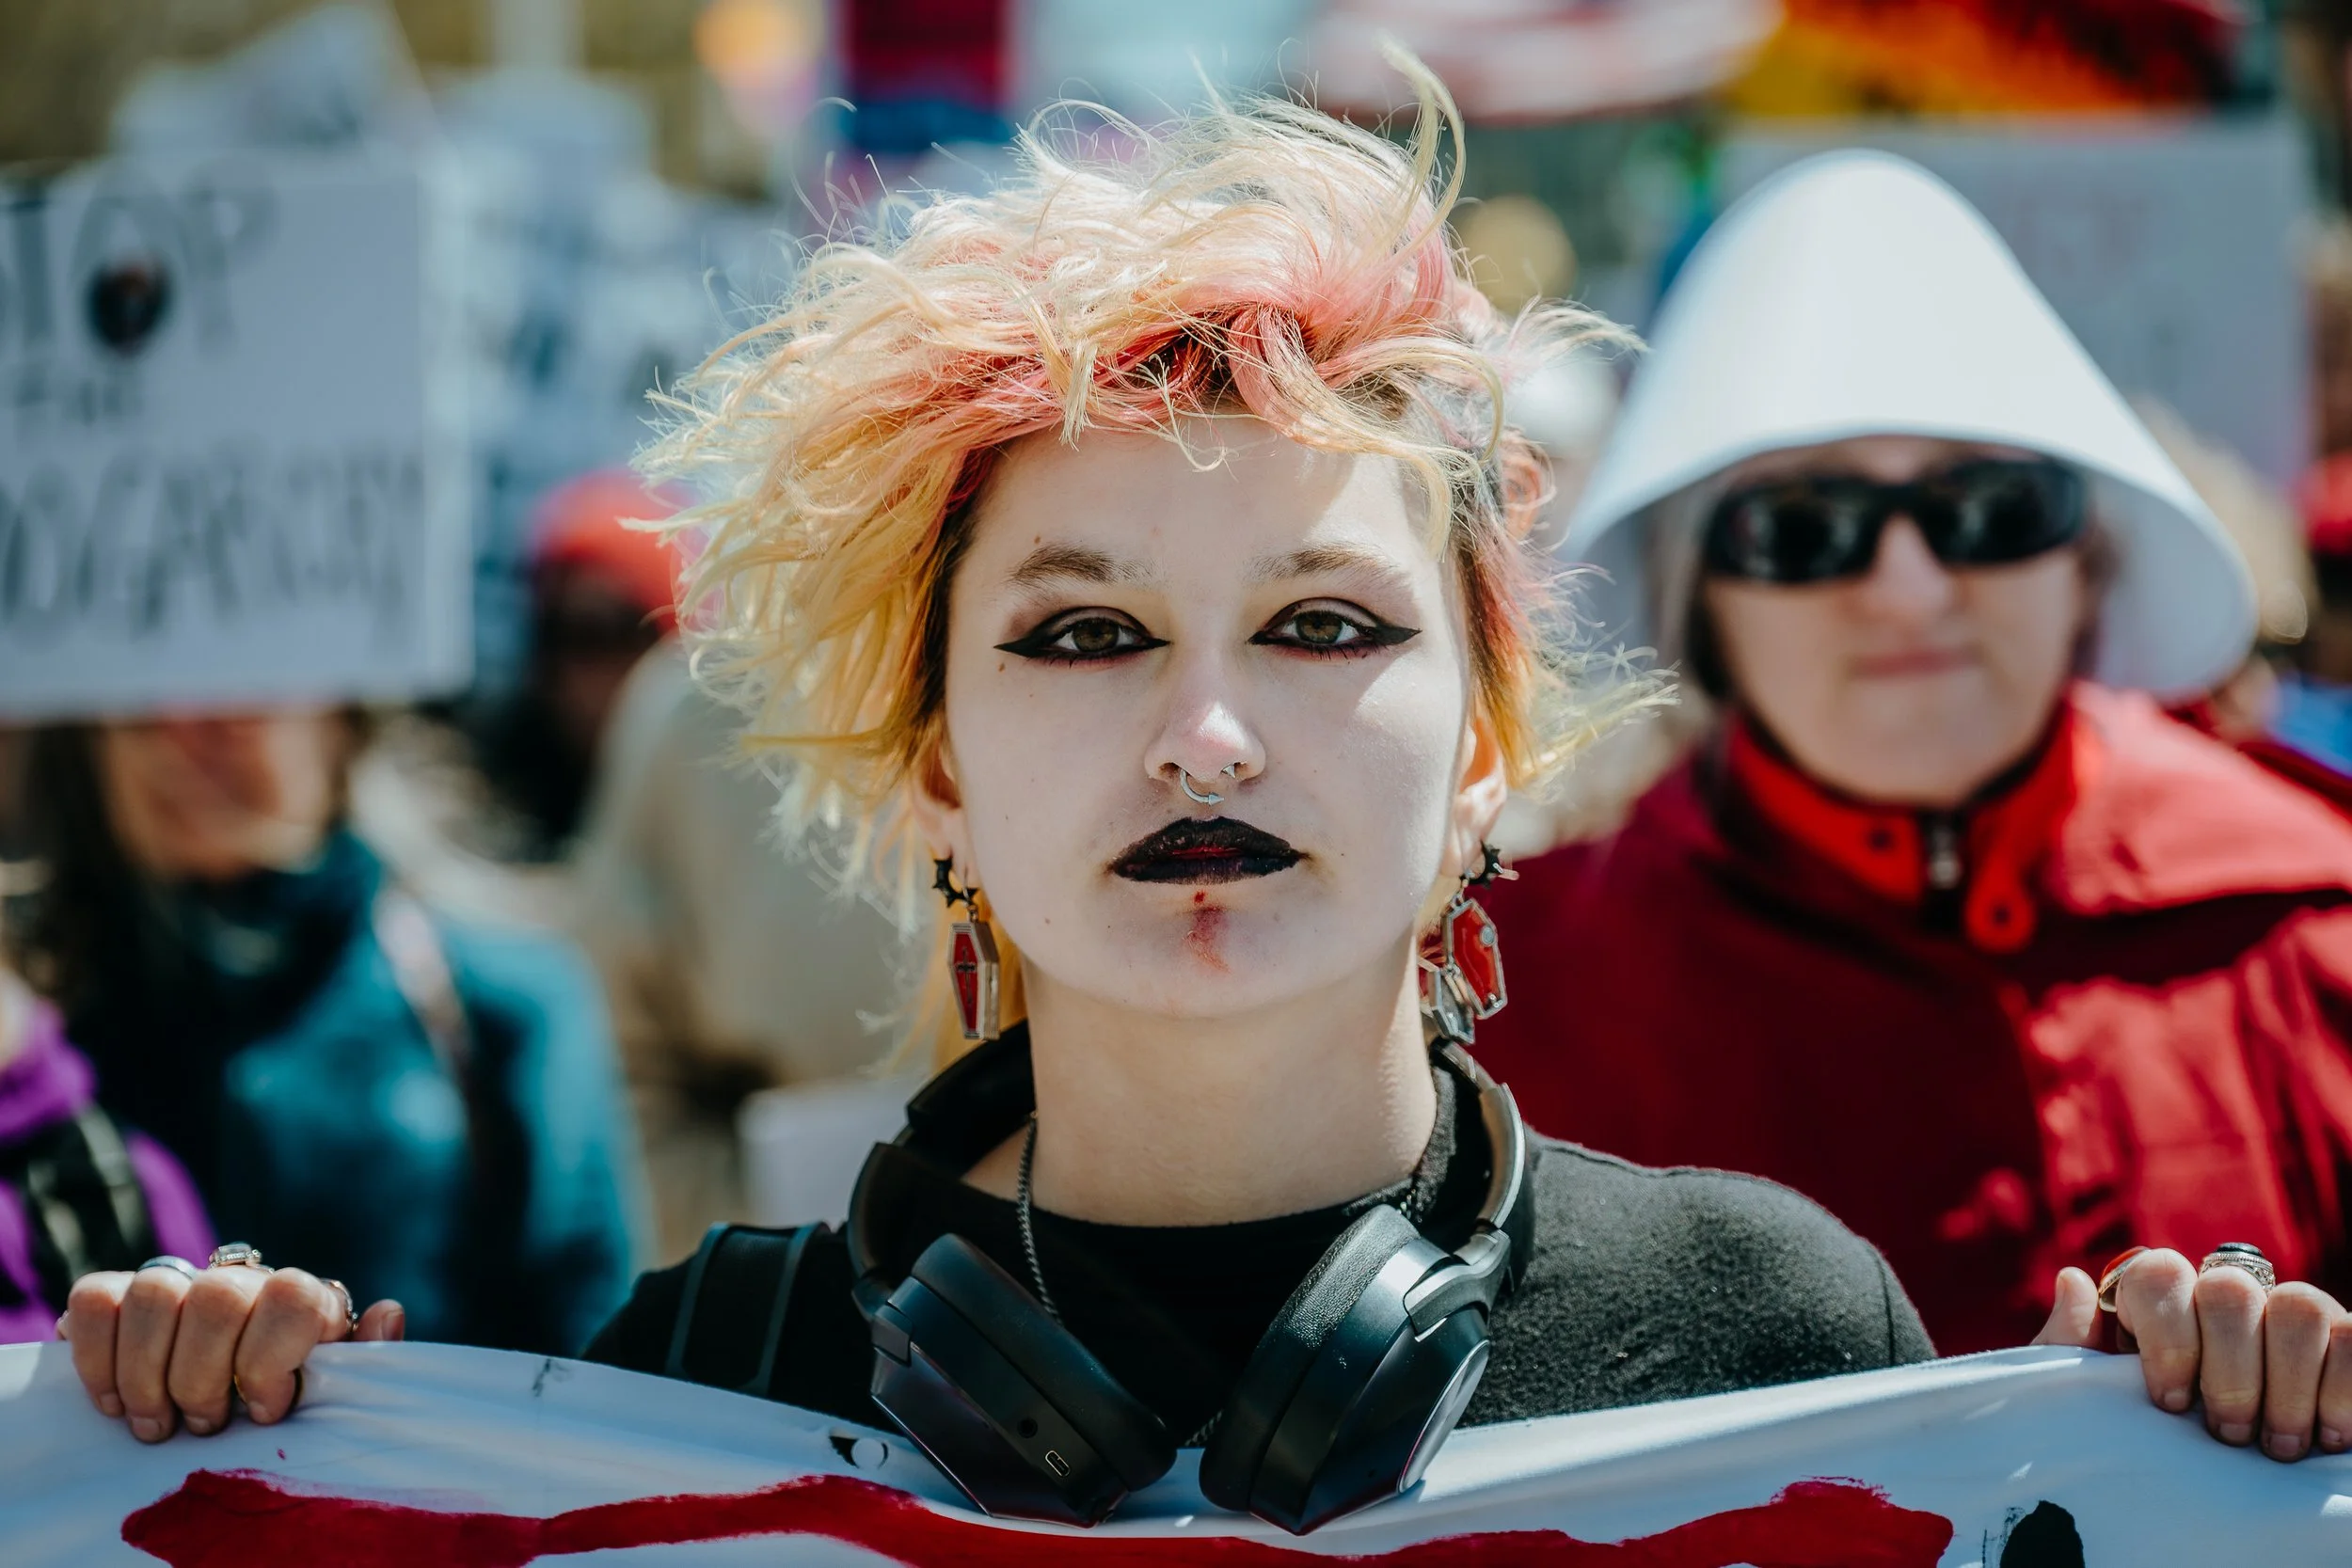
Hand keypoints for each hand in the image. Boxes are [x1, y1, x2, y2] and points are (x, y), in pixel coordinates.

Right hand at [59, 1262, 403, 1442]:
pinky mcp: (115, 1295)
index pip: (291, 1297)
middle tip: (205, 1425)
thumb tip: (388, 1313)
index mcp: (300, 1298)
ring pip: (152, 1295)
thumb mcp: (333, 1388)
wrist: (226, 1388)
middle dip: (204, 1378)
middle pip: (217, 1299)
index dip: (270, 1361)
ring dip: (148, 1377)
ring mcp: (176, 1282)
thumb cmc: (287, 1395)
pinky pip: (94, 1302)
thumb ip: (364, 1360)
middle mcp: (239, 1279)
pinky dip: (98, 1359)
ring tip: (159, 1425)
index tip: (265, 1410)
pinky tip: (116, 1403)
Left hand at [2033, 1249, 2351, 1460]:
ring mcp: (2290, 1317)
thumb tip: (2073, 1279)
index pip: (2160, 1272)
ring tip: (2276, 1446)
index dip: (2165, 1334)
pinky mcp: (2342, 1348)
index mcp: (2162, 1301)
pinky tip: (2326, 1438)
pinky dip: (2342, 1390)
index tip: (2167, 1403)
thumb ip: (2071, 1350)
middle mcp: (2227, 1297)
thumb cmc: (2140, 1442)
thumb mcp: (2090, 1407)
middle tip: (2227, 1435)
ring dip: (2289, 1387)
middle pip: (2229, 1291)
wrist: (2201, 1493)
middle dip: (2230, 1373)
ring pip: (2298, 1306)